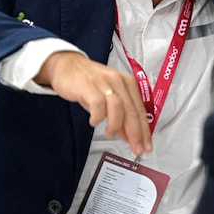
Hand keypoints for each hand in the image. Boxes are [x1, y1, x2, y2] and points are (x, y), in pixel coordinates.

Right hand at [36, 51, 152, 155]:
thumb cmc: (89, 82)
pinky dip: (98, 117)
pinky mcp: (88, 85)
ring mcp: (103, 82)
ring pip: (118, 107)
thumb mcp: (108, 97)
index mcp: (127, 83)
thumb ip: (119, 115)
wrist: (67, 65)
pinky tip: (95, 122)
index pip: (140, 110)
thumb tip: (128, 135)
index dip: (144, 130)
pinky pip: (98, 104)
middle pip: (131, 110)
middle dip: (135, 133)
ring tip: (109, 134)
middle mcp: (118, 81)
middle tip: (135, 148)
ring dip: (115, 125)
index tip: (146, 145)